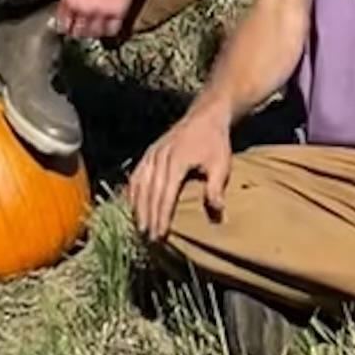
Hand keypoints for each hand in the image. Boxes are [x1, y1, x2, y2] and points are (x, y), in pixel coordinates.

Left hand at [54, 0, 143, 44]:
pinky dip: (111, 31)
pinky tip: (110, 27)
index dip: (65, 26)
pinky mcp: (118, 12)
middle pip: (78, 31)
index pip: (63, 21)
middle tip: (82, 32)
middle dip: (79, 32)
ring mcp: (101, 11)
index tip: (67, 28)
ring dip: (94, 33)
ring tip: (96, 31)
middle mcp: (84, 7)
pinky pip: (112, 30)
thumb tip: (68, 4)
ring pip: (95, 33)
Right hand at [127, 106, 232, 238]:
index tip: (160, 236)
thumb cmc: (215, 142)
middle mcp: (160, 157)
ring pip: (140, 184)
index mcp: (177, 161)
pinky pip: (137, 174)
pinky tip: (133, 205)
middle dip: (148, 217)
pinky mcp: (150, 152)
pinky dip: (133, 191)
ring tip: (140, 227)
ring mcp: (152, 154)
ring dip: (139, 207)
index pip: (166, 195)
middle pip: (150, 193)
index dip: (162, 217)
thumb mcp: (221, 164)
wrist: (206, 115)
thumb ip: (216, 188)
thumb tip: (216, 212)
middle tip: (149, 239)